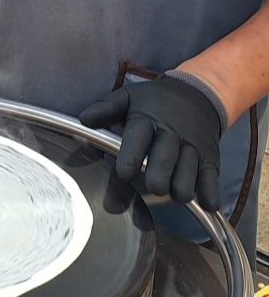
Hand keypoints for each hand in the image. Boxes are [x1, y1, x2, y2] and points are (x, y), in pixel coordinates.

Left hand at [79, 75, 223, 210]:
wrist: (197, 94)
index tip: (124, 175)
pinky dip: (208, 196)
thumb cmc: (155, 102)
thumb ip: (105, 109)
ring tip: (170, 189)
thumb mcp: (129, 98)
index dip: (130, 161)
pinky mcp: (210, 160)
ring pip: (188, 179)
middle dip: (156, 180)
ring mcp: (193, 149)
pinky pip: (212, 183)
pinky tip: (201, 202)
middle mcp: (172, 135)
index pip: (138, 141)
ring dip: (178, 190)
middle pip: (165, 165)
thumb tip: (84, 120)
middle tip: (151, 185)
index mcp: (147, 119)